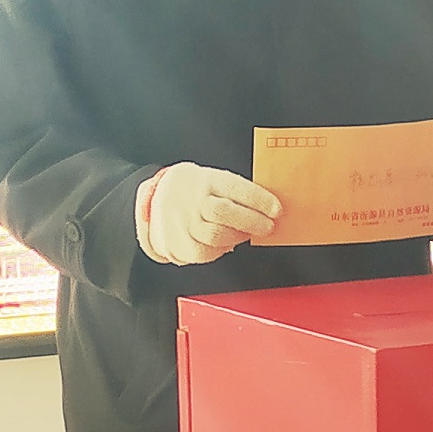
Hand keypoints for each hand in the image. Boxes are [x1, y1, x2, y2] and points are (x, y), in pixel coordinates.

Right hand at [138, 163, 281, 264]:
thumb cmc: (194, 191)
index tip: (277, 209)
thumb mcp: (212, 180)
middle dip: (252, 222)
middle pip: (225, 213)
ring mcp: (183, 223)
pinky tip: (226, 242)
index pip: (235, 188)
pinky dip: (221, 249)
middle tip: (268, 226)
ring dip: (239, 237)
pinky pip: (206, 252)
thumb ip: (236, 192)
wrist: (155, 201)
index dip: (259, 200)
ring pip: (217, 236)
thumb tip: (267, 208)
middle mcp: (192, 200)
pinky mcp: (178, 244)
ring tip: (246, 233)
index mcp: (205, 179)